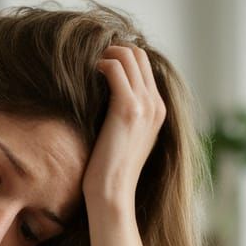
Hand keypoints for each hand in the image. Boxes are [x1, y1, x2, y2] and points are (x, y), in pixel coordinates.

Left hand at [82, 45, 165, 245]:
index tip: (99, 63)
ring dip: (106, 54)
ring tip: (88, 65)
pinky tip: (87, 73)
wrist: (112, 194)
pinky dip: (101, 63)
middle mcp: (156, 104)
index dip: (122, 58)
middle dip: (114, 50)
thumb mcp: (124, 140)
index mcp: (158, 111)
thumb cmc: (110, 173)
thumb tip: (104, 103)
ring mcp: (145, 105)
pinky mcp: (127, 108)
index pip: (145, 66)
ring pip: (129, 55)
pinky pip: (115, 68)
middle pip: (139, 55)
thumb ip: (124, 118)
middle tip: (90, 60)